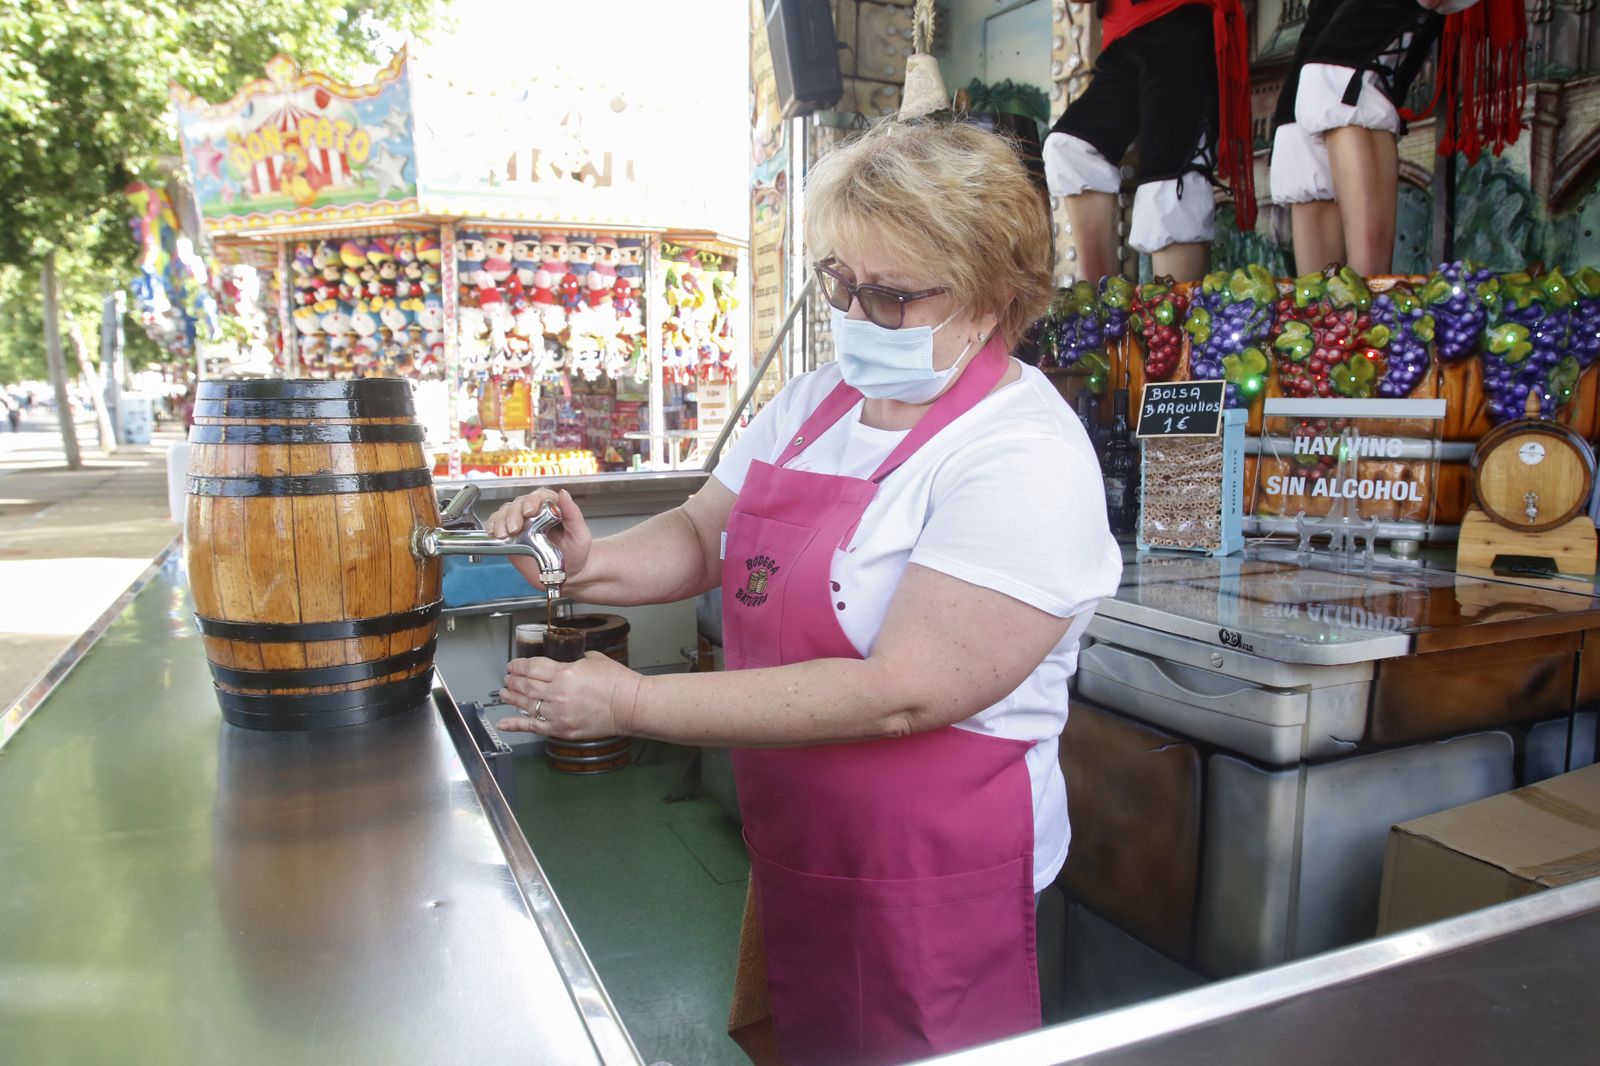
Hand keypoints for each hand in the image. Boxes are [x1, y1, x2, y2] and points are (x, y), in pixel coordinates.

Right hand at [485, 487, 592, 588]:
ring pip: (506, 512)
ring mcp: (522, 523)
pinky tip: (494, 533)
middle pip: (519, 503)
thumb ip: (573, 514)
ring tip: (503, 534)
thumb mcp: (580, 535)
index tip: (529, 511)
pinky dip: (493, 526)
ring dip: (502, 520)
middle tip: (514, 528)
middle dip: (514, 514)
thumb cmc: (576, 554)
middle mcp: (536, 512)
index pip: (541, 496)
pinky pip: (498, 524)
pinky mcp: (512, 535)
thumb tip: (564, 494)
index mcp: (554, 508)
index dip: (532, 501)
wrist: (567, 574)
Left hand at [496, 652, 643, 737]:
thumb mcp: (593, 659)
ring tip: (504, 693)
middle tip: (507, 678)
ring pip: (527, 704)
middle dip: (513, 680)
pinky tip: (504, 723)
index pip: (532, 667)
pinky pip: (533, 726)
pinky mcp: (562, 729)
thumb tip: (563, 664)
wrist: (630, 706)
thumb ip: (573, 661)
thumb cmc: (618, 683)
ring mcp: (558, 713)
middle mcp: (558, 693)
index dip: (519, 665)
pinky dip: (516, 724)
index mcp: (565, 673)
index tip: (513, 665)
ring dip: (512, 698)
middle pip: (526, 685)